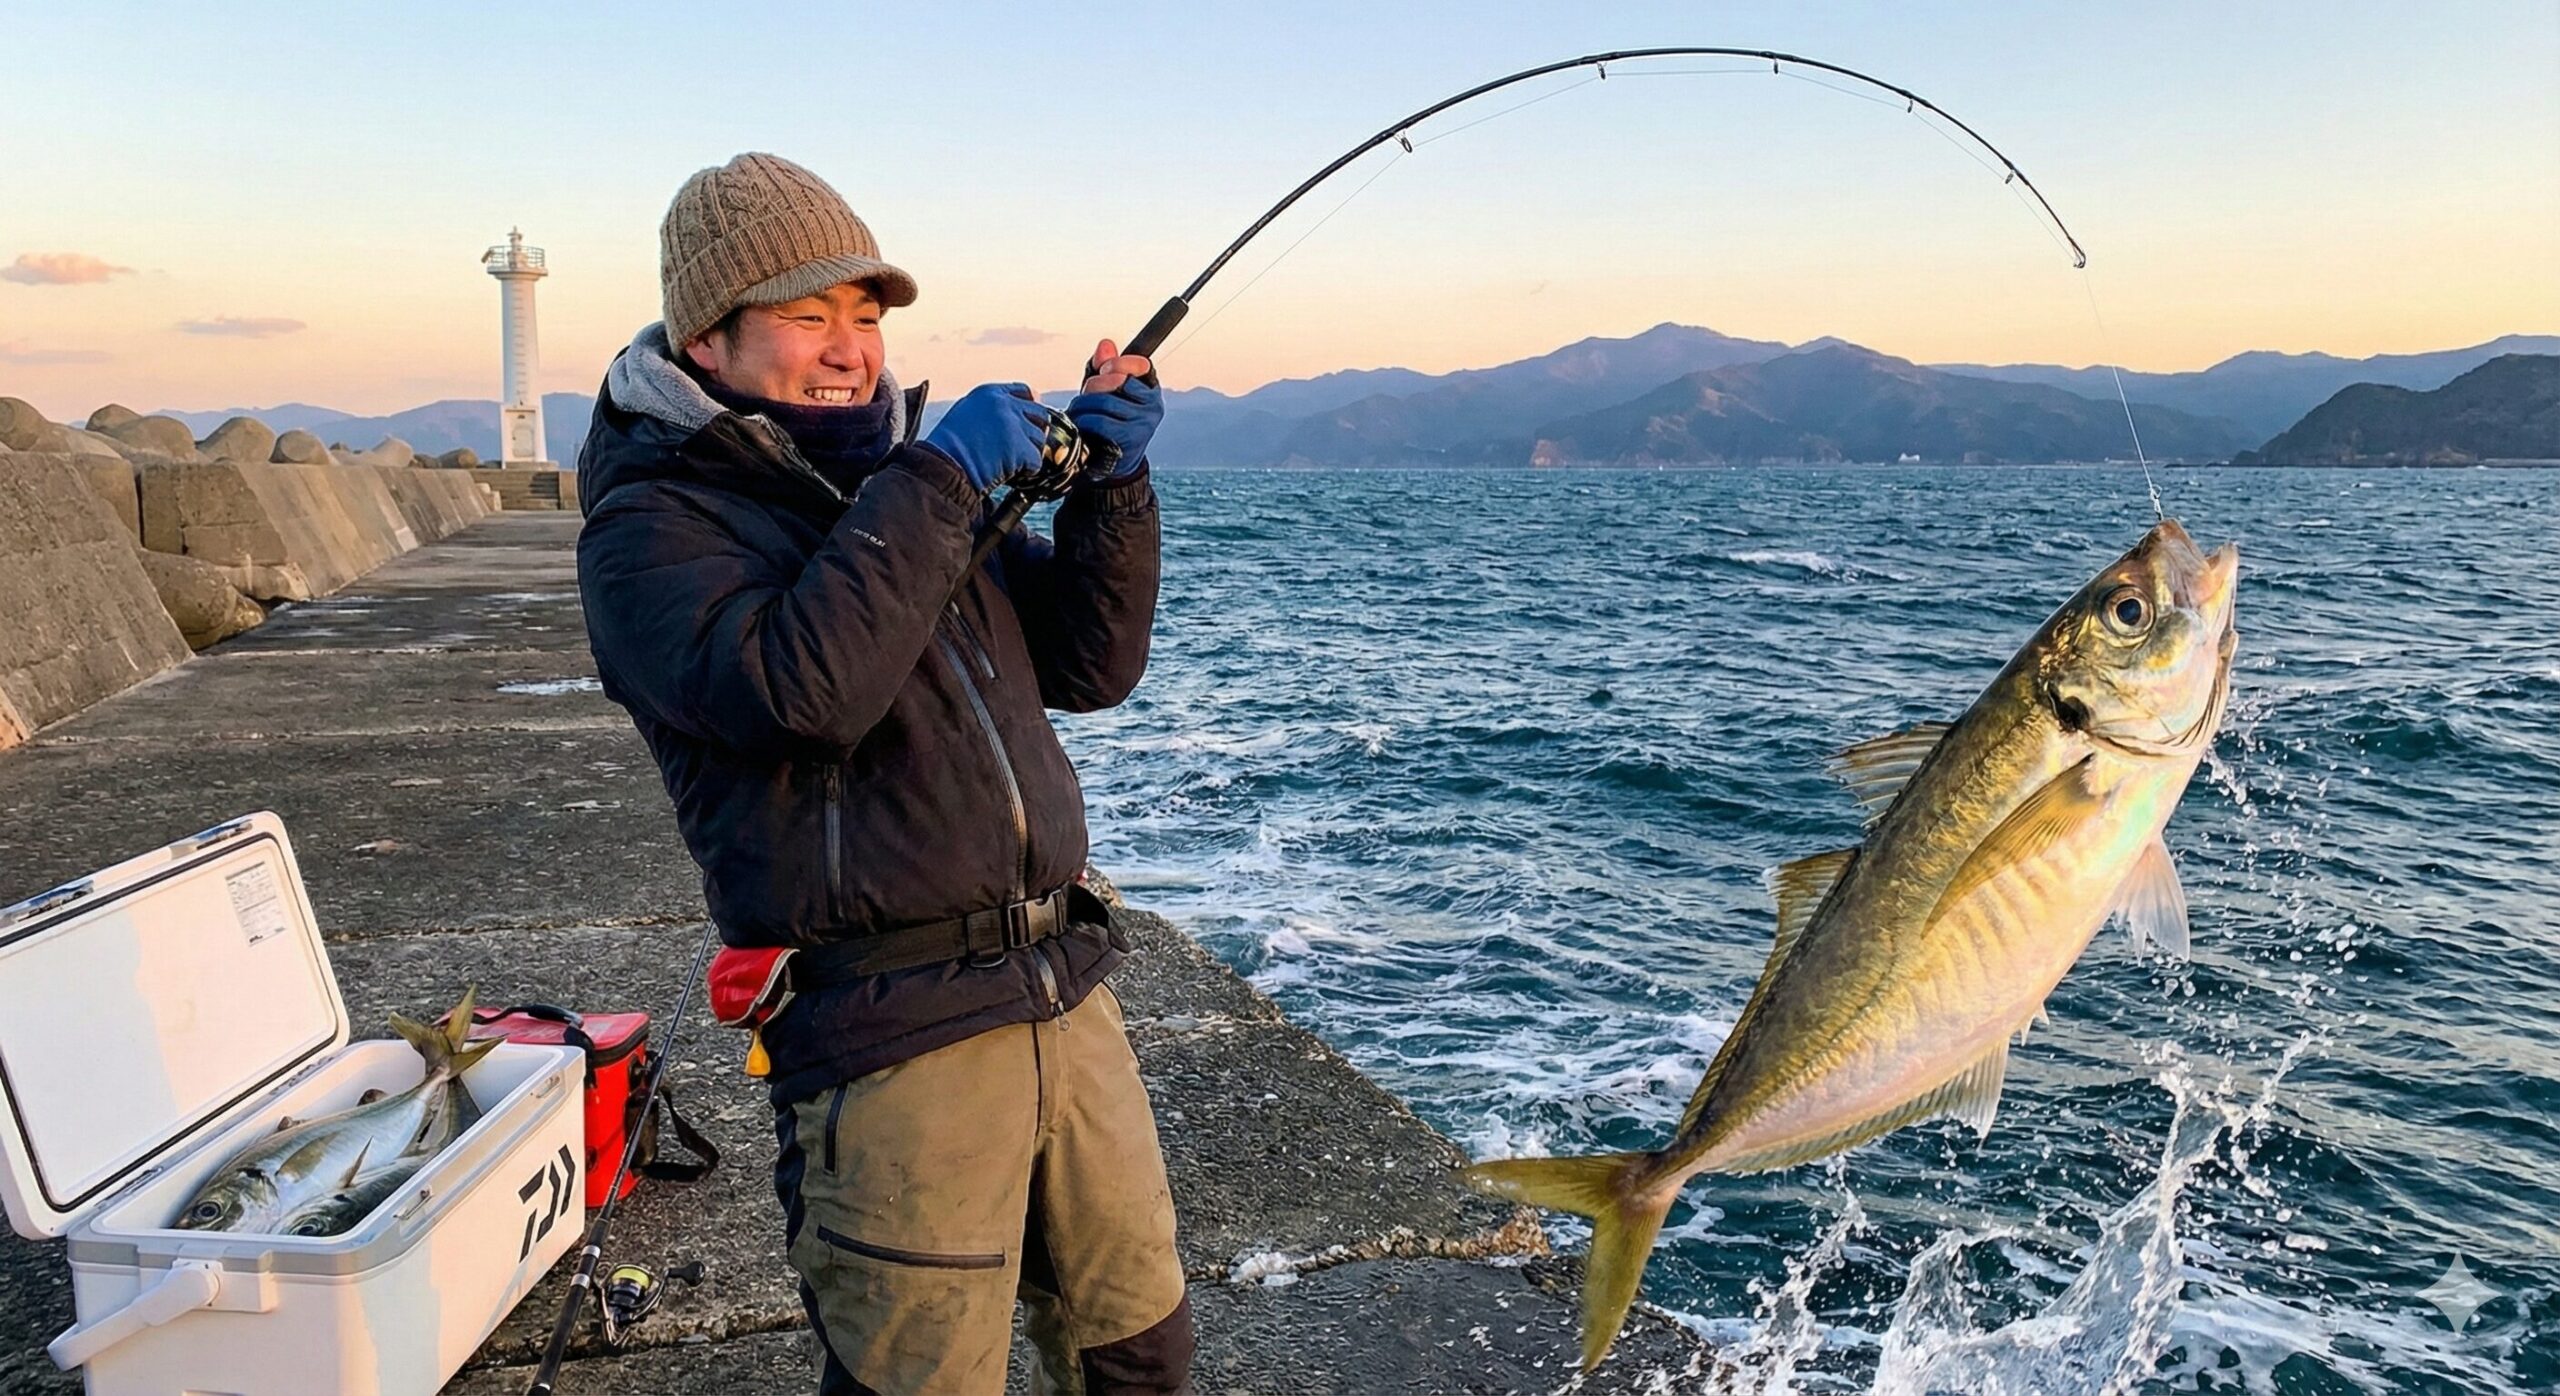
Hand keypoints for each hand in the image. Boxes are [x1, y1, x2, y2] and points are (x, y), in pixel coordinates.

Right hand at [925, 383, 1049, 493]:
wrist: (943, 465)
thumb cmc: (947, 446)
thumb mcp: (965, 413)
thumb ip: (990, 409)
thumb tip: (1016, 412)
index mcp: (989, 393)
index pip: (1025, 392)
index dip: (1030, 408)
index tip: (1028, 421)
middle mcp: (1004, 404)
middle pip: (1039, 413)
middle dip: (1035, 430)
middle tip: (1023, 446)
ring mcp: (1014, 425)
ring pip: (1039, 438)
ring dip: (1029, 452)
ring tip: (1009, 462)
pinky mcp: (1020, 448)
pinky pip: (1036, 461)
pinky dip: (1027, 470)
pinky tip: (1011, 473)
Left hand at [1067, 338, 1161, 480]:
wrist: (1116, 463)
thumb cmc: (1111, 421)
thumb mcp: (1109, 393)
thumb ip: (1106, 367)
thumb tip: (1106, 345)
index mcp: (1151, 389)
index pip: (1141, 364)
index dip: (1120, 362)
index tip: (1104, 368)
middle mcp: (1154, 405)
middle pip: (1117, 381)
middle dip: (1092, 386)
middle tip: (1082, 396)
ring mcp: (1144, 423)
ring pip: (1104, 402)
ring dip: (1082, 406)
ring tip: (1075, 412)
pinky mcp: (1130, 440)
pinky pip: (1099, 422)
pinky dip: (1084, 422)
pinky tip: (1080, 426)